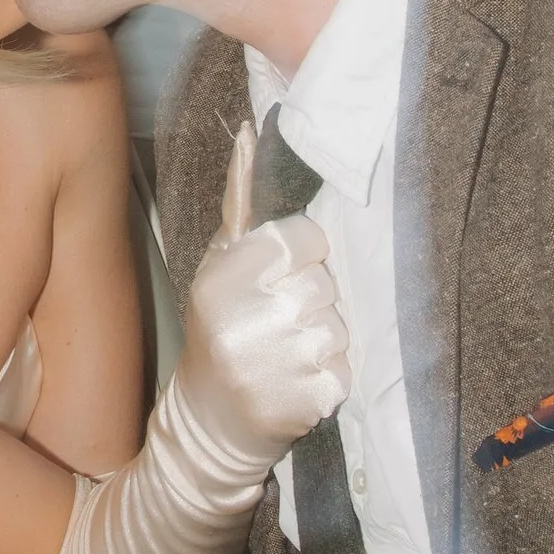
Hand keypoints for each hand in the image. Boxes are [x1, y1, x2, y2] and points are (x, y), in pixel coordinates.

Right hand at [178, 119, 348, 471]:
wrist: (207, 423)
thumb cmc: (218, 329)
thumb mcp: (219, 263)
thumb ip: (241, 200)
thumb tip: (250, 131)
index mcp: (226, 276)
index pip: (304, 239)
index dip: (301, 258)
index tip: (279, 279)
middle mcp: (247, 317)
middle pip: (325, 285)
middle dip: (312, 302)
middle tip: (280, 321)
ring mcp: (277, 365)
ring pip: (340, 328)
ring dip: (324, 342)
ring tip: (287, 354)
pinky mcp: (305, 403)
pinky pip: (347, 372)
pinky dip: (331, 379)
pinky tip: (298, 382)